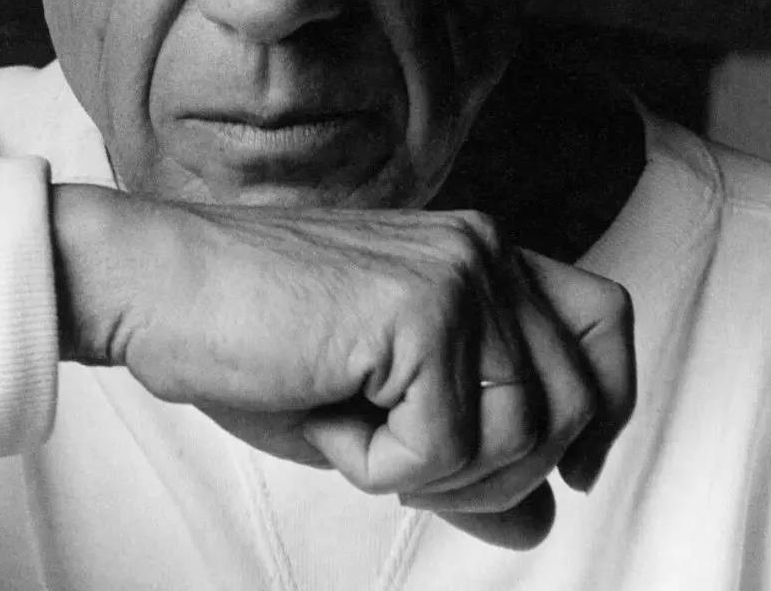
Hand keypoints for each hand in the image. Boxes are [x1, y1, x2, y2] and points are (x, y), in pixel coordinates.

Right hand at [51, 185, 634, 548]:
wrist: (163, 288)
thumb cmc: (259, 342)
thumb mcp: (380, 410)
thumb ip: (468, 455)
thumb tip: (542, 520)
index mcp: (478, 254)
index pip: (605, 320)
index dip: (608, 404)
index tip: (570, 469)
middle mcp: (482, 250)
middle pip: (576, 402)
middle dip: (499, 472)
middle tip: (403, 459)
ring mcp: (457, 273)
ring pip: (521, 438)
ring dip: (431, 472)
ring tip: (354, 421)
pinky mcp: (420, 309)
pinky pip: (445, 448)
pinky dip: (379, 463)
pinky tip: (328, 407)